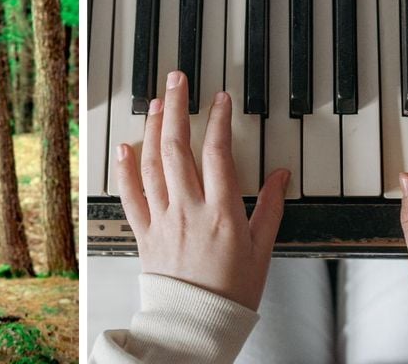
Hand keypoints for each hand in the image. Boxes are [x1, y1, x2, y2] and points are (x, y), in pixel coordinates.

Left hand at [115, 70, 289, 310]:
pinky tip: (125, 147)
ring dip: (151, 128)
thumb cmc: (231, 293)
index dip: (218, 119)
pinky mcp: (144, 233)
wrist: (196, 326)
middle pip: (177, 147)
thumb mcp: (262, 250)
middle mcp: (188, 210)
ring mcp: (162, 219)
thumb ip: (272, 208)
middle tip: (177, 81)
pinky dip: (125, 170)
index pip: (217, 152)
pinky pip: (130, 196)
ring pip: (152, 163)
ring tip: (155, 103)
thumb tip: (282, 176)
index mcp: (221, 212)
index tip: (220, 98)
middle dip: (176, 107)